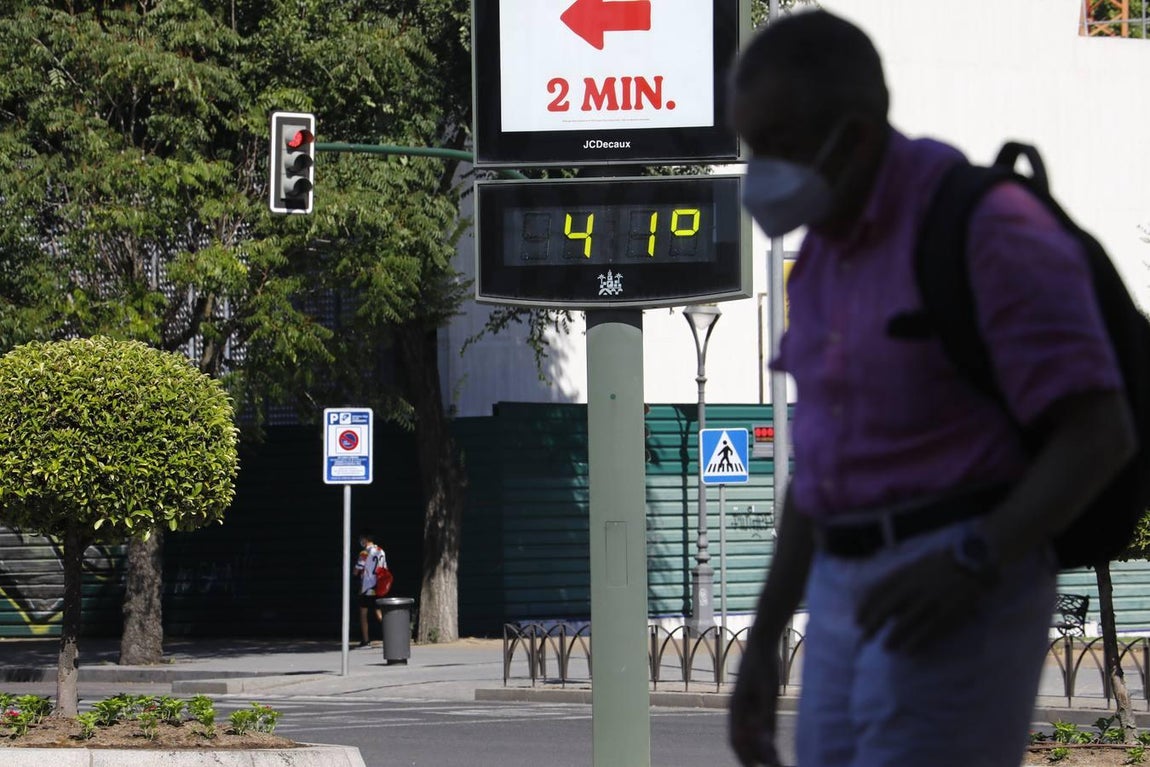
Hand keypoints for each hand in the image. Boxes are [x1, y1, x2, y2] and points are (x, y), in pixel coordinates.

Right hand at [729, 634, 783, 766]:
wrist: (763, 643)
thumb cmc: (764, 664)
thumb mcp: (767, 691)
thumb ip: (766, 716)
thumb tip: (765, 742)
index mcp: (736, 708)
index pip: (736, 740)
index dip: (745, 756)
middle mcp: (739, 710)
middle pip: (742, 741)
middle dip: (754, 757)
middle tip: (772, 766)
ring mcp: (748, 706)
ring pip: (752, 735)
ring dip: (762, 750)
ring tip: (776, 762)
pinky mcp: (758, 702)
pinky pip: (761, 726)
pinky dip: (766, 739)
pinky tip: (776, 747)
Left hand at [856, 548, 990, 653]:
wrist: (971, 563)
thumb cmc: (939, 566)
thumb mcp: (913, 567)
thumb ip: (897, 582)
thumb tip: (881, 603)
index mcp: (904, 575)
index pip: (877, 592)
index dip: (865, 608)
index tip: (857, 621)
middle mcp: (913, 588)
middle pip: (886, 610)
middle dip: (873, 626)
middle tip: (865, 638)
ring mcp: (929, 601)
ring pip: (905, 624)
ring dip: (893, 638)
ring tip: (886, 648)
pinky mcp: (946, 613)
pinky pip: (927, 632)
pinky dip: (916, 643)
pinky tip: (908, 652)